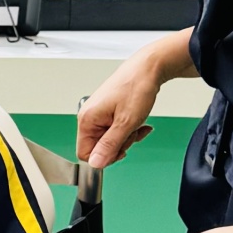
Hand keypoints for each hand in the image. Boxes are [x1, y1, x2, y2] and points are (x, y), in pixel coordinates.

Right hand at [77, 45, 173, 168]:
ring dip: (126, 136)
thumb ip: (109, 145)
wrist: (147, 69)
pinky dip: (128, 129)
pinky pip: (115, 129)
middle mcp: (89, 116)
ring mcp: (98, 113)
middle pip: (99, 147)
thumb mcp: (126, 123)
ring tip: (136, 124)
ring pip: (109, 139)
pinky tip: (138, 122)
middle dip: (119, 145)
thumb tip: (95, 163)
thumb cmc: (136, 88)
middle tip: (131, 133)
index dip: (105, 156)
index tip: (121, 150)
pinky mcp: (107, 111)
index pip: (85, 153)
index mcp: (87, 119)